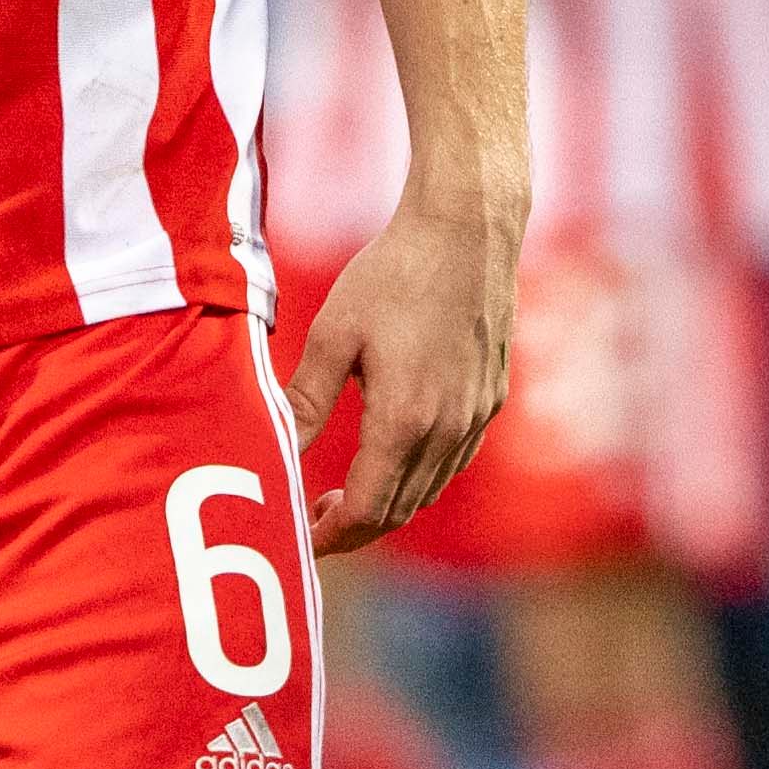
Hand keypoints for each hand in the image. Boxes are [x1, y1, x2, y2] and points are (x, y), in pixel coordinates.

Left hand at [285, 190, 517, 553]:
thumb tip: (277, 453)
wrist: (466, 231)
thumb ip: (305, 402)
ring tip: (345, 490)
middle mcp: (447, 430)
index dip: (330, 535)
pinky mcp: (491, 398)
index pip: (366, 510)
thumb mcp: (334, 335)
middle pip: (399, 511)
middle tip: (314, 518)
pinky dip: (419, 476)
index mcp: (403, 422)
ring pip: (429, 490)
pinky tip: (393, 452)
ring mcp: (476, 417)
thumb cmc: (393, 274)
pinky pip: (453, 460)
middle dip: (355, 527)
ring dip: (387, 503)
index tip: (301, 537)